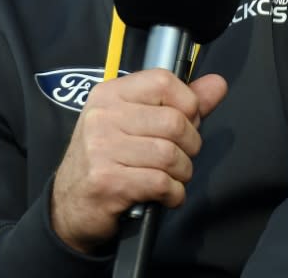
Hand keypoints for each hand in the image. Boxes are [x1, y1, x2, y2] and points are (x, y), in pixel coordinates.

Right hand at [50, 68, 227, 252]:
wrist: (69, 206)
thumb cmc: (107, 159)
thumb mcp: (137, 122)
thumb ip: (181, 103)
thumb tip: (217, 84)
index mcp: (111, 94)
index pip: (164, 81)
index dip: (187, 103)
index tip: (186, 121)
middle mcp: (103, 116)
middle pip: (174, 122)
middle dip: (190, 145)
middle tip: (181, 156)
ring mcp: (101, 148)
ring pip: (170, 154)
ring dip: (182, 172)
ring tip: (172, 177)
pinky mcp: (107, 181)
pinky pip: (160, 182)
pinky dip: (173, 193)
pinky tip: (165, 194)